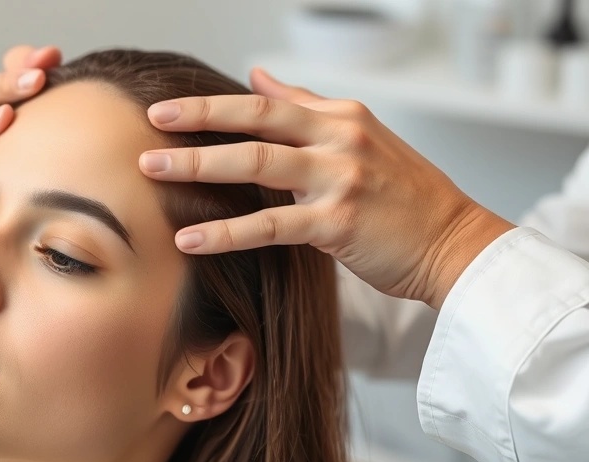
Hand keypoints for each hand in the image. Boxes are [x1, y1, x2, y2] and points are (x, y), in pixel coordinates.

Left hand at [138, 68, 514, 308]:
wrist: (453, 242)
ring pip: (256, 164)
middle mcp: (340, 139)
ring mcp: (340, 179)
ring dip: (200, 166)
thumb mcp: (359, 138)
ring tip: (152, 172)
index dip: (211, 106)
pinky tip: (190, 239)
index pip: (263, 104)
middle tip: (149, 126)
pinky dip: (226, 233)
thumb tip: (256, 77)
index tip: (165, 109)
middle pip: (255, 122)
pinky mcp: (338, 223)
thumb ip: (305, 107)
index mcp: (340, 117)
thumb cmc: (403, 197)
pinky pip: (270, 226)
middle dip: (197, 121)